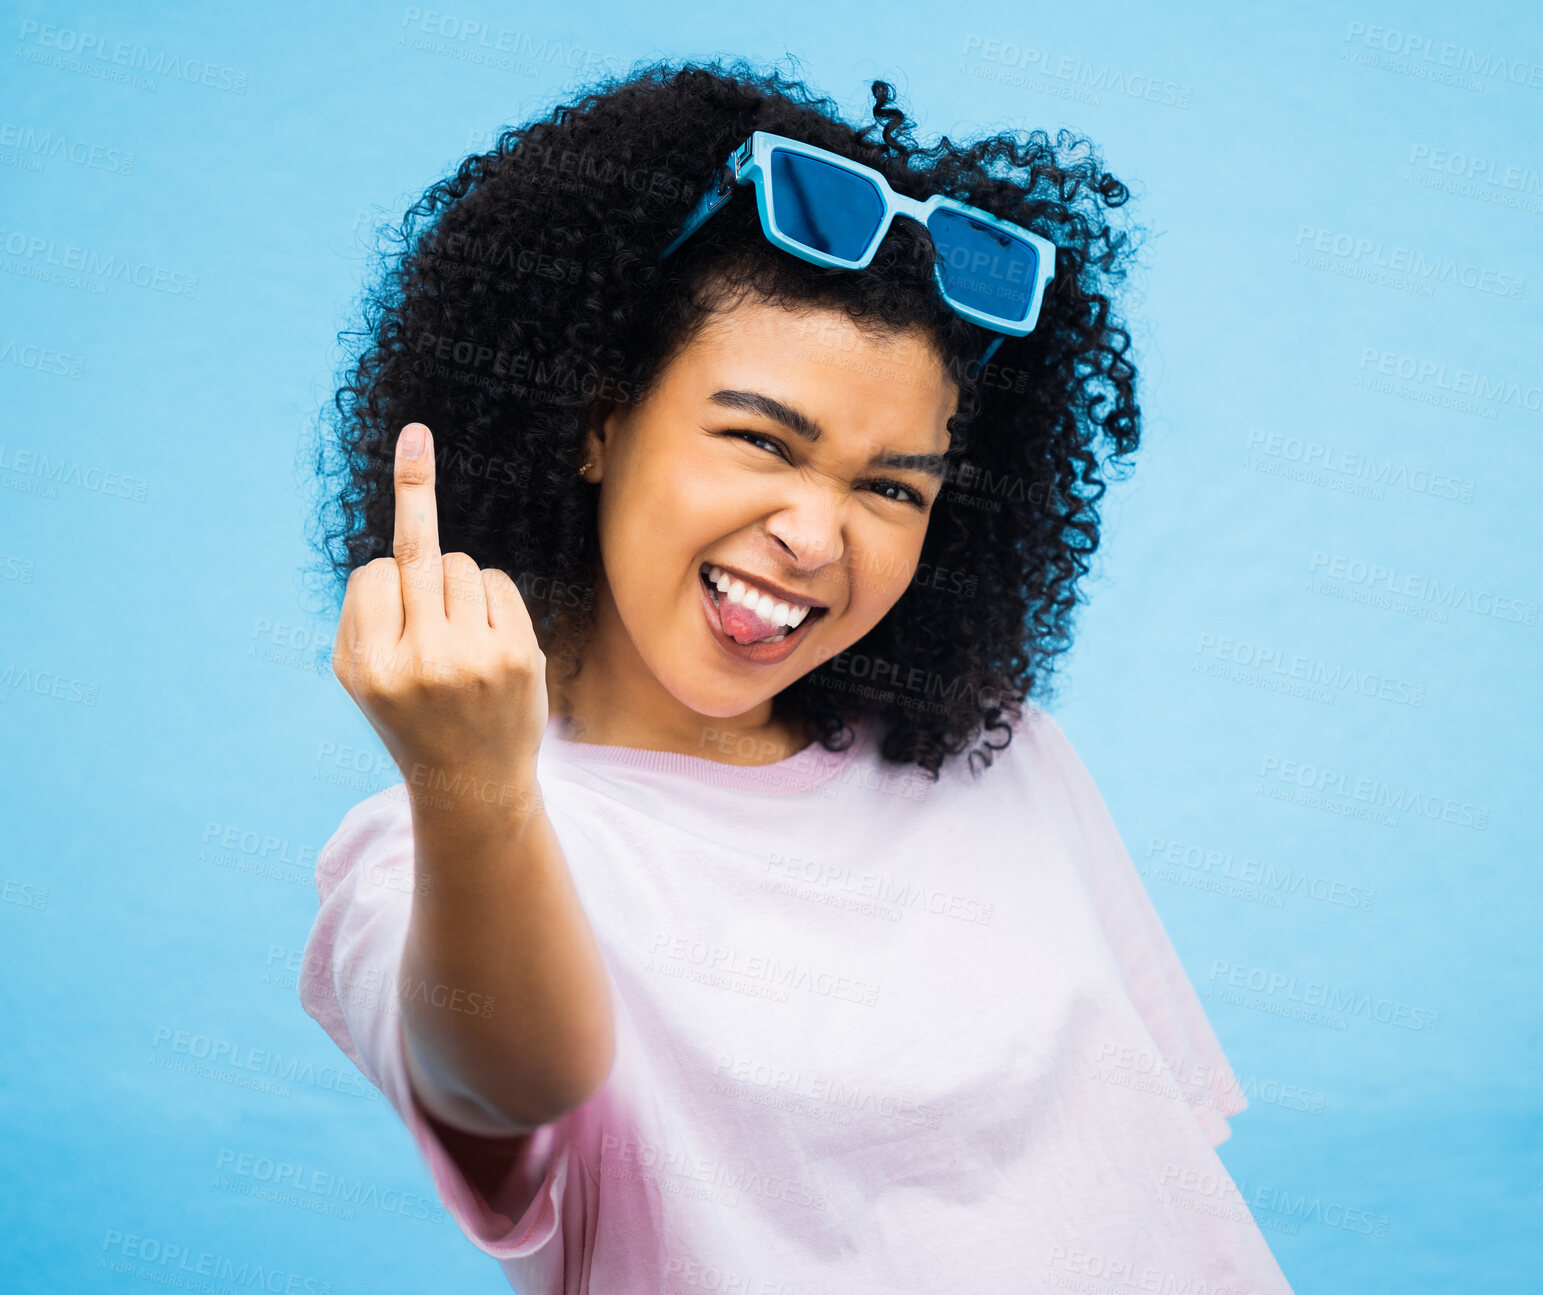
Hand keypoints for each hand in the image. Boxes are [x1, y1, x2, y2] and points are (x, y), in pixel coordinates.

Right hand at [332, 422, 547, 814]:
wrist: (472, 780)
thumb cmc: (409, 713)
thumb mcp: (362, 671)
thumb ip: (364, 602)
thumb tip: (415, 501)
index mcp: (371, 668)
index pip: (373, 572)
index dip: (383, 583)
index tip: (392, 595)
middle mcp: (422, 662)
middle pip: (418, 557)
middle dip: (419, 551)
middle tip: (417, 446)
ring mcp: (475, 658)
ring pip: (461, 563)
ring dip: (456, 584)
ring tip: (456, 637)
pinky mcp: (519, 654)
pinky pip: (497, 582)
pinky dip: (489, 597)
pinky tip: (486, 640)